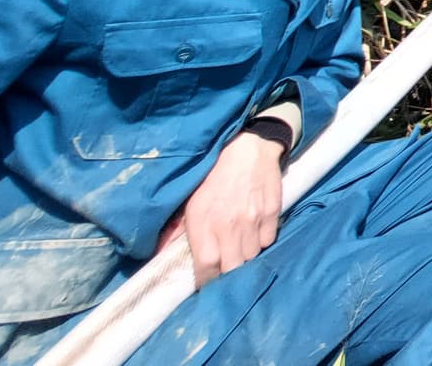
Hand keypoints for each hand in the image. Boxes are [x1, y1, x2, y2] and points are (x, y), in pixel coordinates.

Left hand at [159, 131, 285, 286]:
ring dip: (244, 257)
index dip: (206, 281)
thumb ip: (176, 229)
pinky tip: (254, 232)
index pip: (206, 266)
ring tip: (239, 249)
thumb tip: (159, 255)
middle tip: (224, 269)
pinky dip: (261, 242)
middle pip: (232, 267)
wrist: (248, 148)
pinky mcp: (271, 212)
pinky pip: (268, 241)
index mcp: (203, 221)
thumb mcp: (189, 200)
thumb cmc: (213, 174)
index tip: (205, 283)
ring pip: (251, 256)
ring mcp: (253, 219)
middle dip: (227, 274)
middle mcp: (229, 224)